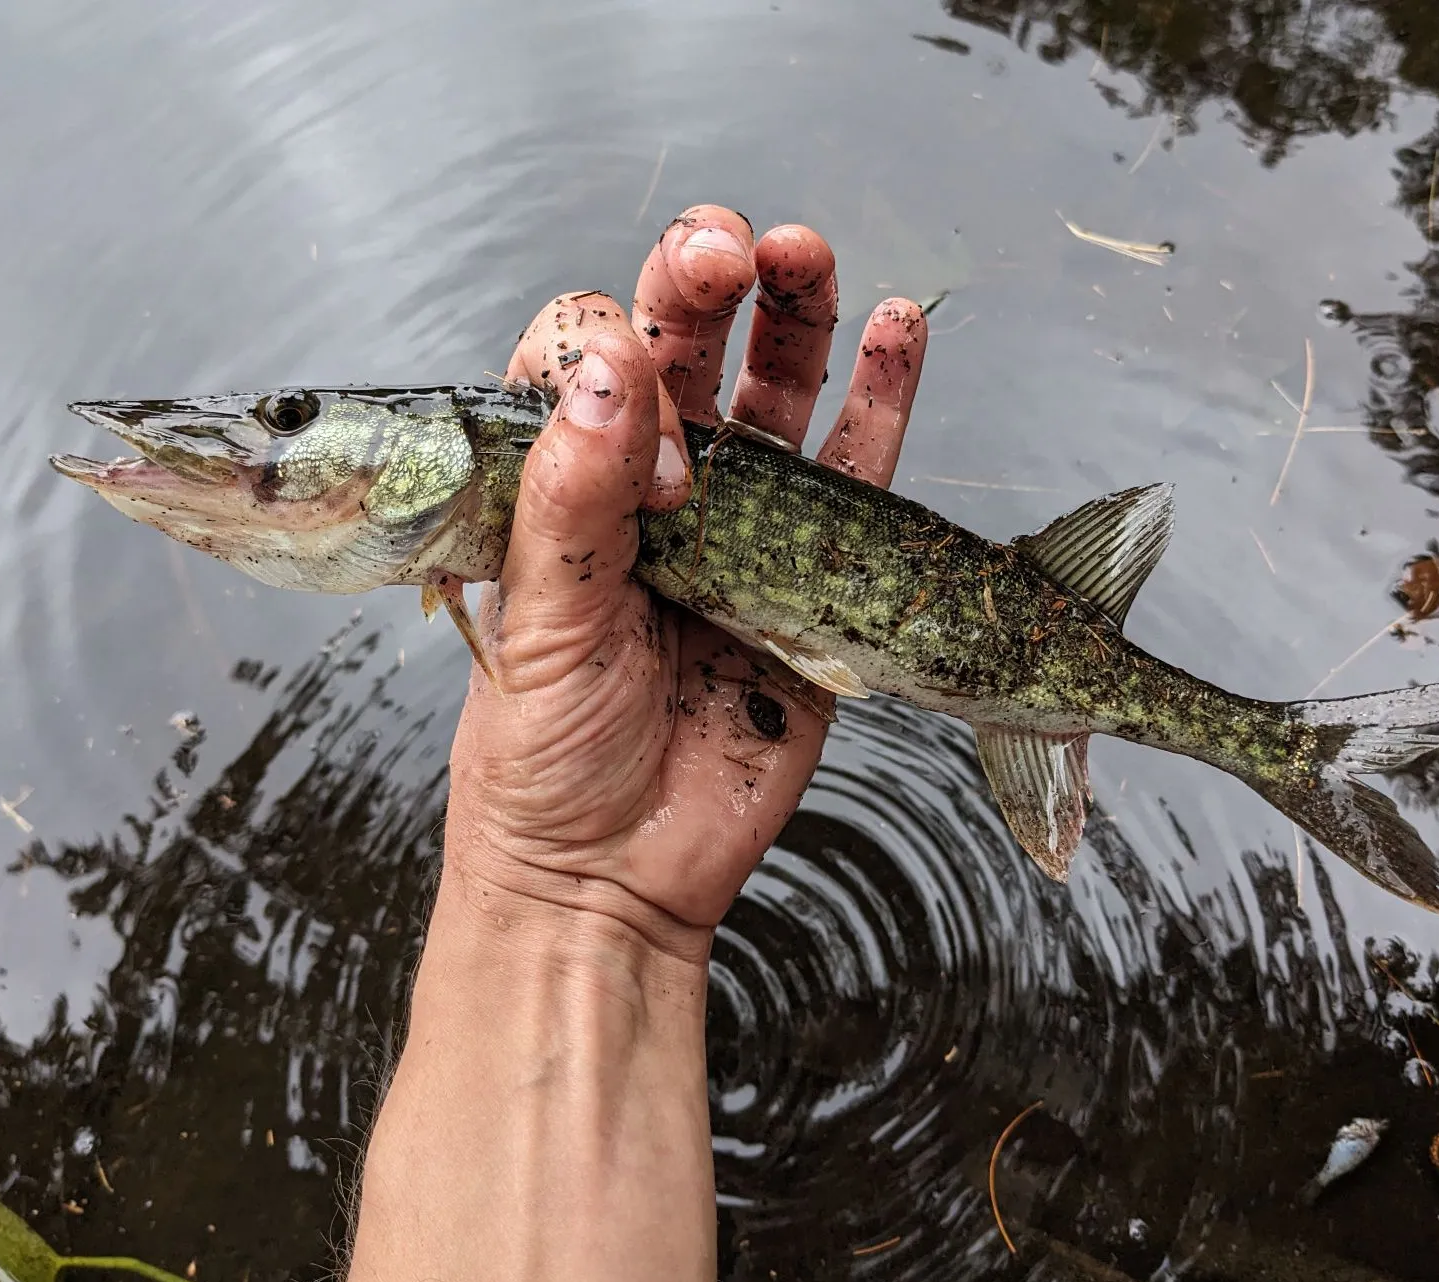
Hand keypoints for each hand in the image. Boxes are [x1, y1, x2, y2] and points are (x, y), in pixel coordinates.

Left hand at [444, 205, 928, 947]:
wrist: (615, 874)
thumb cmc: (548, 760)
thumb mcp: (542, 624)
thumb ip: (575, 497)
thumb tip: (617, 371)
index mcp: (559, 491)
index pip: (583, 366)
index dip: (618, 374)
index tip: (650, 453)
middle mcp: (650, 495)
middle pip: (686, 351)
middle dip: (707, 283)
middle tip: (731, 250)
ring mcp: (739, 531)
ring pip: (775, 394)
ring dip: (795, 314)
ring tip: (808, 253)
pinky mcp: (814, 579)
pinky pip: (856, 475)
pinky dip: (880, 403)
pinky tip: (896, 332)